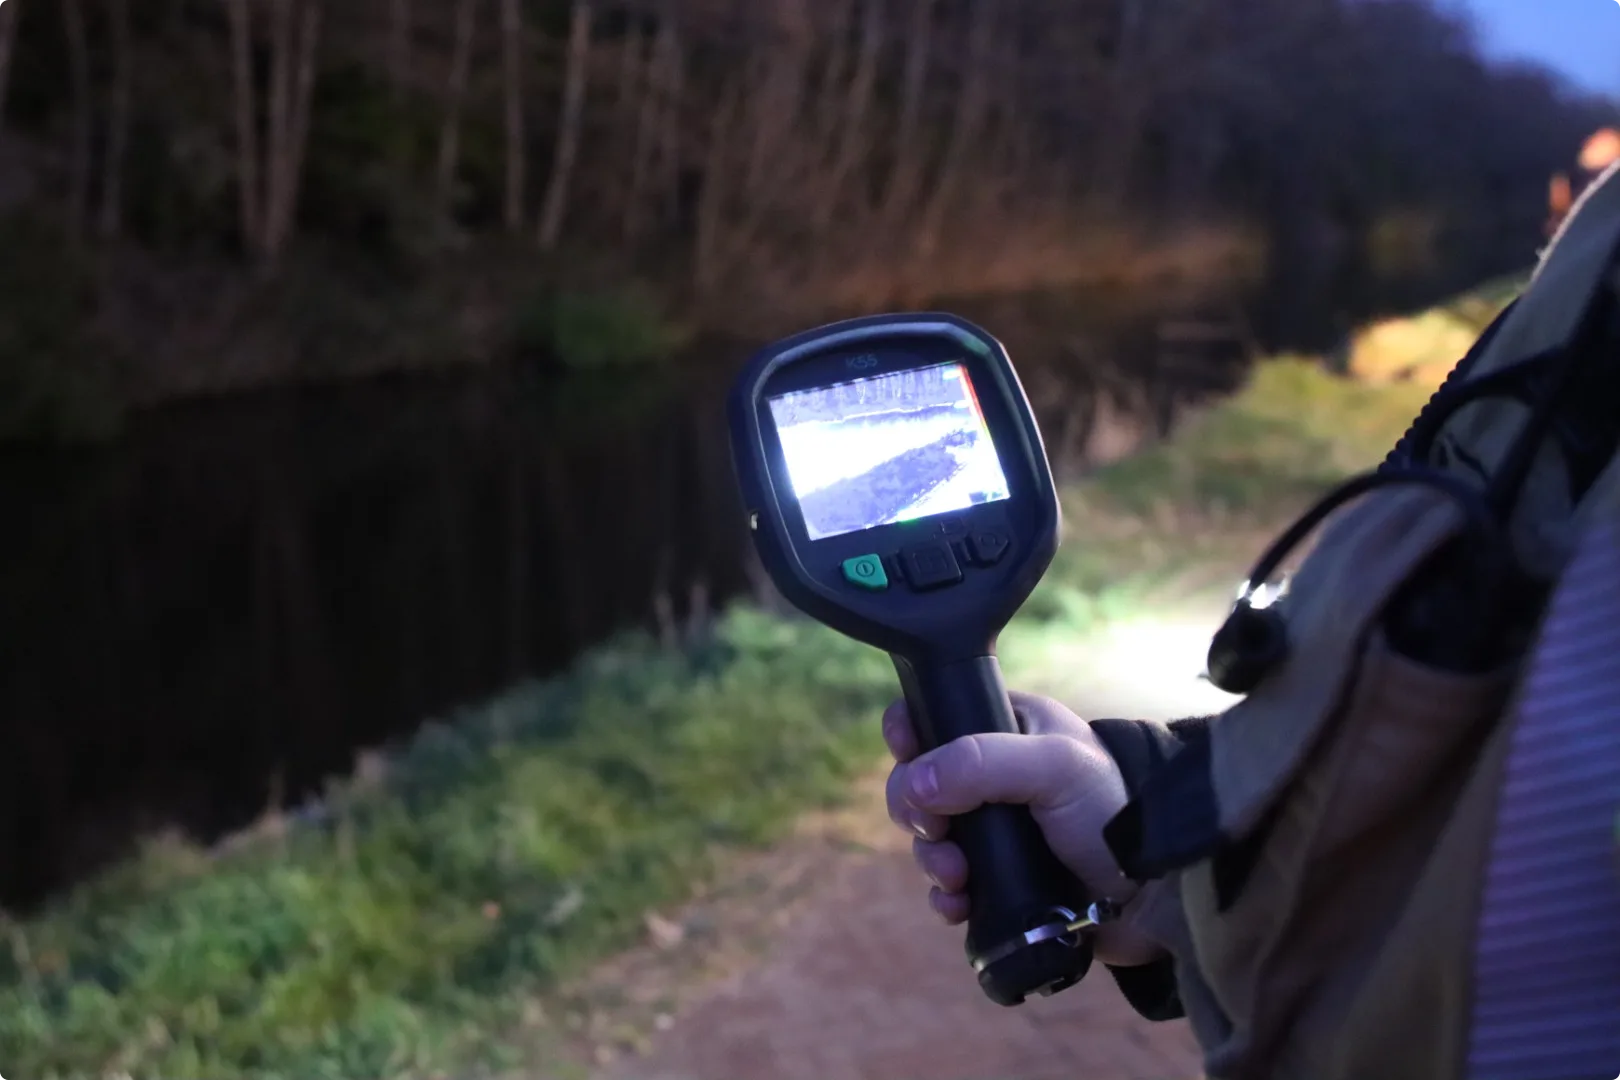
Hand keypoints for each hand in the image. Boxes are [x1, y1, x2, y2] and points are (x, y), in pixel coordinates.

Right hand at [883, 691, 1164, 966]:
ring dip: (931, 860)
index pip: (936, 715)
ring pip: (931, 840)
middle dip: (916, 811)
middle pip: (920, 784)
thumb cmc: (1116, 810)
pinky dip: (945, 896)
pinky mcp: (1001, 880)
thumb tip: (914, 785)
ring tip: (957, 878)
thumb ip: (980, 762)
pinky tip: (958, 904)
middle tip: (937, 830)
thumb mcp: (1053, 766)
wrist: (1160, 892)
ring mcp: (997, 831)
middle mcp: (995, 777)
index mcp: (1007, 728)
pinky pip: (950, 887)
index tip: (908, 754)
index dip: (910, 734)